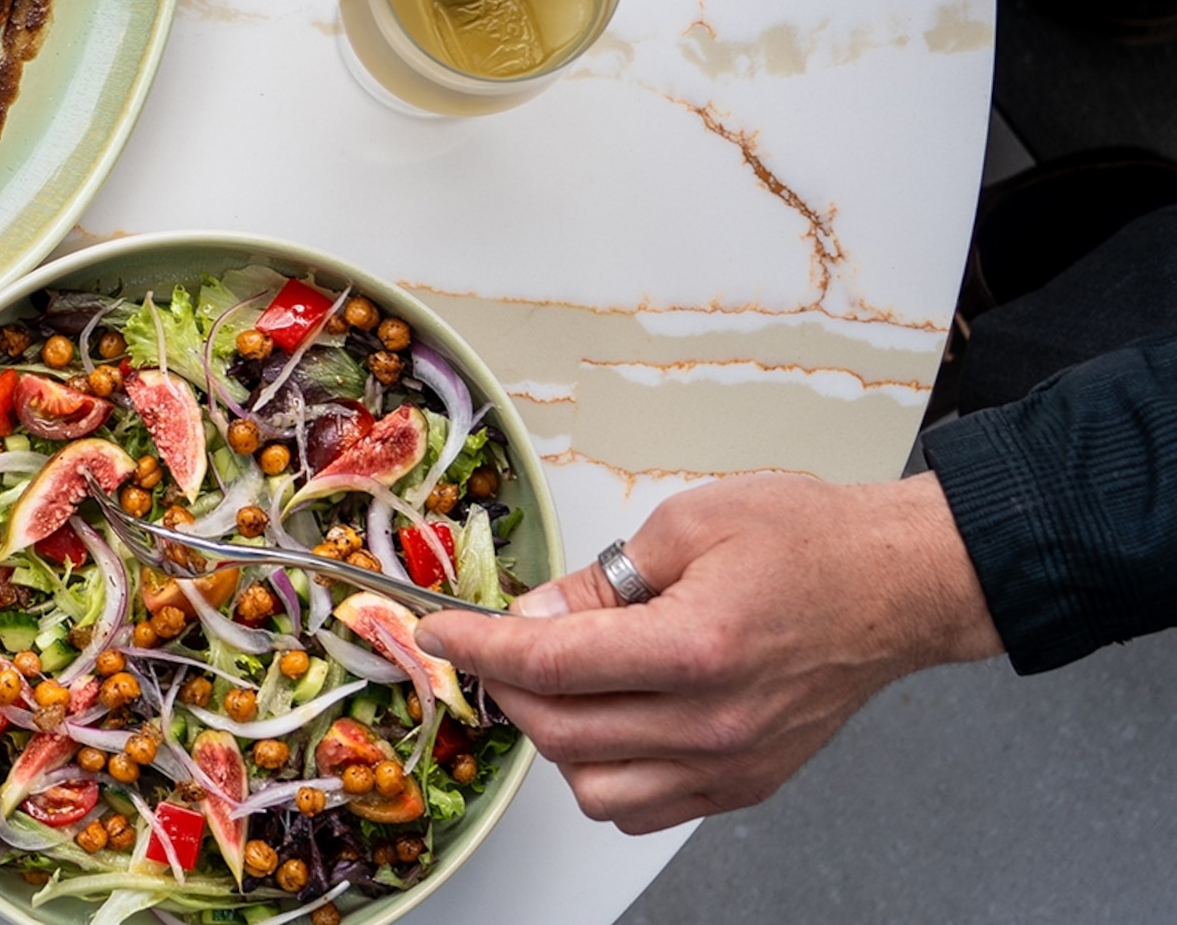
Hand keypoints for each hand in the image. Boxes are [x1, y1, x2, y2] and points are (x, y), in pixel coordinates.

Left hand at [415, 472, 1000, 831]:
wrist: (898, 585)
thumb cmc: (809, 542)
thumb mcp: (687, 525)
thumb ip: (598, 581)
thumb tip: (532, 615)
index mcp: (697, 648)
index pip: (551, 663)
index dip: (478, 646)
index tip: (437, 631)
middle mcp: (714, 722)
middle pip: (561, 732)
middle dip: (505, 686)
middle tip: (493, 643)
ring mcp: (733, 764)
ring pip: (594, 788)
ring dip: (554, 738)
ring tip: (558, 682)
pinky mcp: (747, 785)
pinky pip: (643, 809)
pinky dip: (604, 774)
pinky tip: (606, 720)